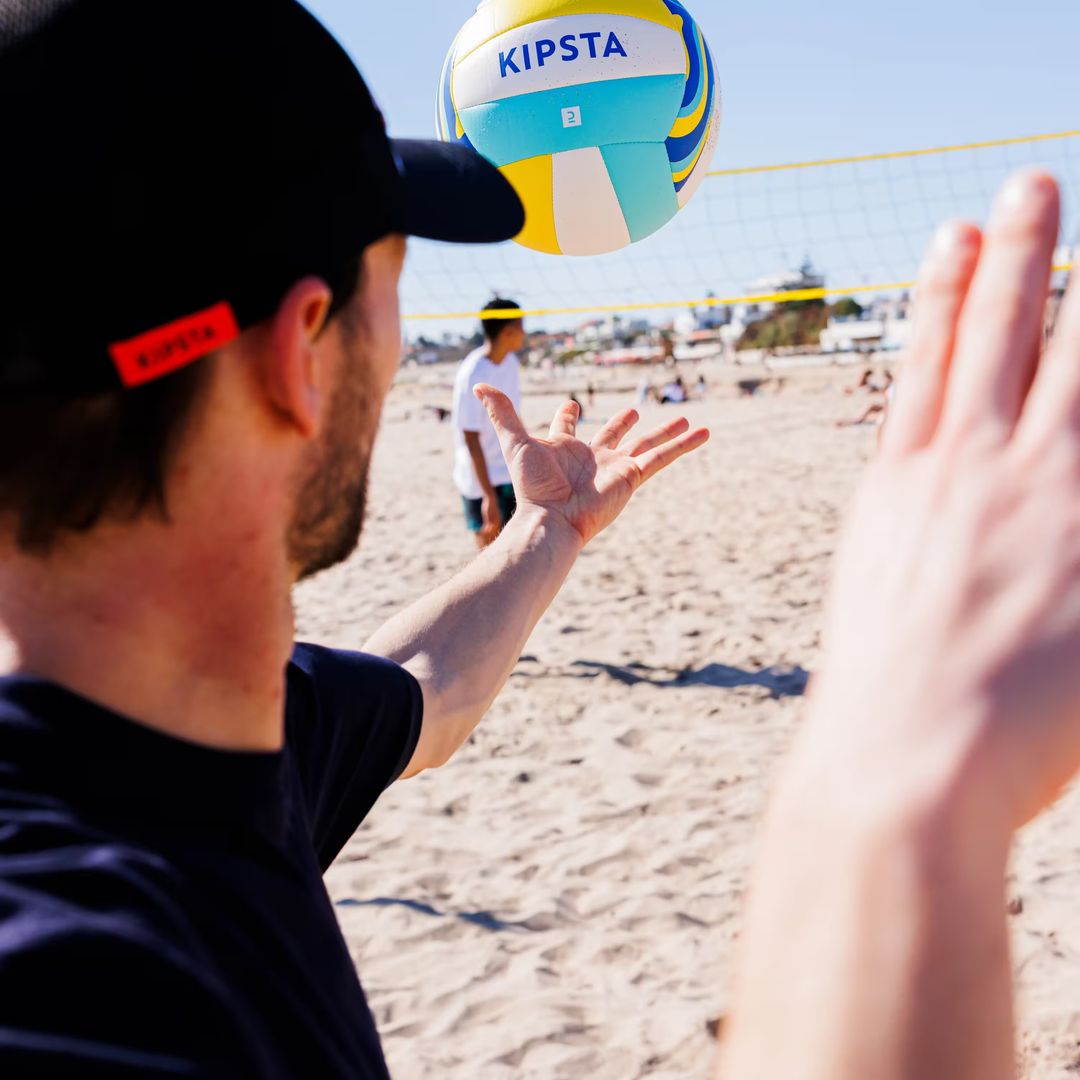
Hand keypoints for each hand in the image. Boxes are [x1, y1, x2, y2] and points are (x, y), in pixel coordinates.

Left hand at [474, 387, 708, 545]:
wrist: (552, 520)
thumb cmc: (533, 485)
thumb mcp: (516, 441)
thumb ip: (501, 413)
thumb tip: (480, 384)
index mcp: (565, 449)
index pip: (568, 428)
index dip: (568, 417)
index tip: (572, 405)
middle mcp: (592, 458)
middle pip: (613, 435)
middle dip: (622, 423)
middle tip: (632, 411)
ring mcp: (615, 468)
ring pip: (647, 444)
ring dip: (665, 431)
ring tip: (686, 419)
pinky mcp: (633, 477)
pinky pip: (663, 457)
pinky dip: (684, 445)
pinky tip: (705, 432)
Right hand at [805, 170, 1079, 832]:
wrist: (904, 764)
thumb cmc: (884, 699)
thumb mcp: (882, 597)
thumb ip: (917, 536)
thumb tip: (938, 507)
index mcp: (903, 481)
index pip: (928, 360)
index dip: (942, 290)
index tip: (951, 234)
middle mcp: (966, 469)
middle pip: (1000, 336)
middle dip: (1019, 252)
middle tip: (1030, 182)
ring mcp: (1035, 494)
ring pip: (1070, 363)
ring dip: (1078, 286)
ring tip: (1076, 218)